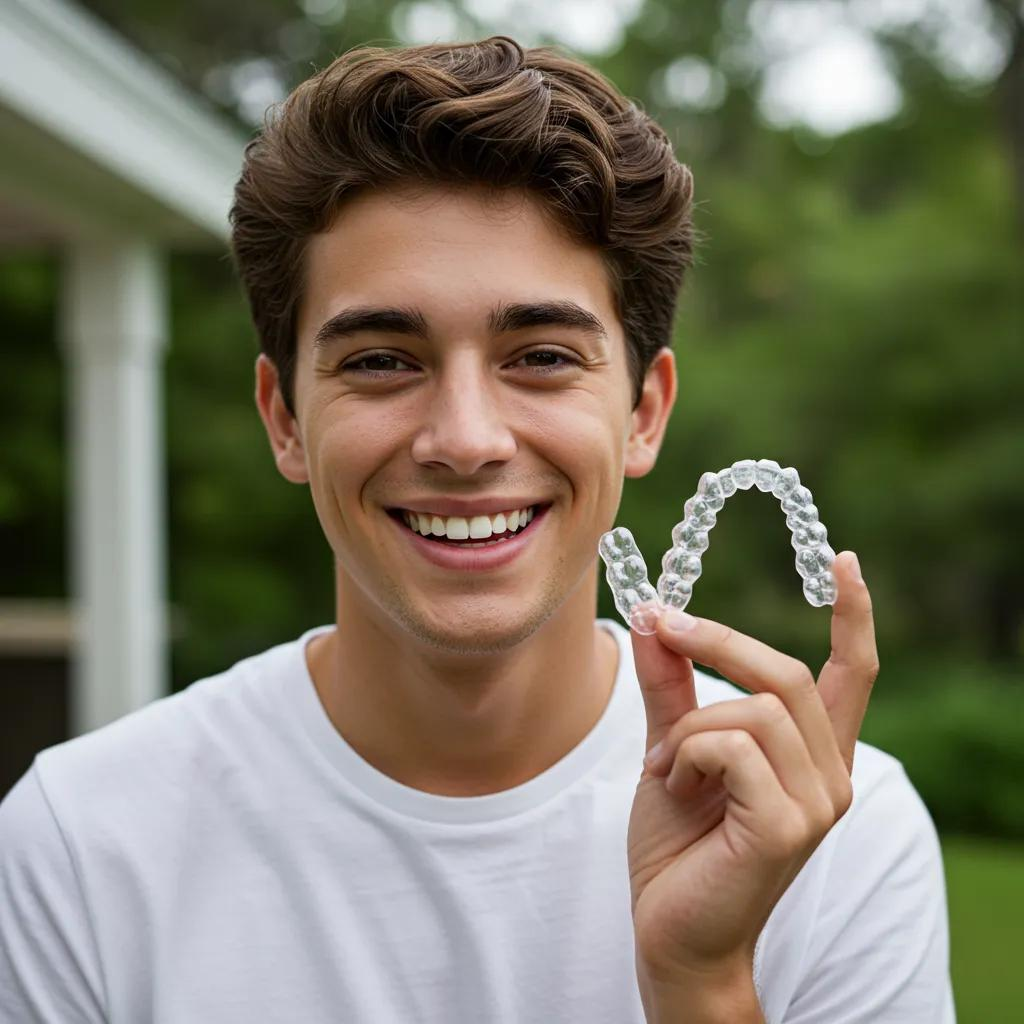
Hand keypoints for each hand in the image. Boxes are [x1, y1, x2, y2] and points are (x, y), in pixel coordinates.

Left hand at [627, 550, 878, 997]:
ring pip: (755, 709)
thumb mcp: (673, 746)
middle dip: (717, 640)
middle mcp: (832, 775)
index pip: (852, 674)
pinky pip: (734, 745)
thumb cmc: (678, 843)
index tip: (843, 560)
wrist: (670, 931)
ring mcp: (818, 803)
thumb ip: (670, 684)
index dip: (853, 616)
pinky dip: (688, 750)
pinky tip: (669, 784)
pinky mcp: (789, 826)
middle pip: (788, 674)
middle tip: (658, 623)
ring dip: (690, 725)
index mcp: (814, 754)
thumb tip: (653, 614)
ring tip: (664, 765)